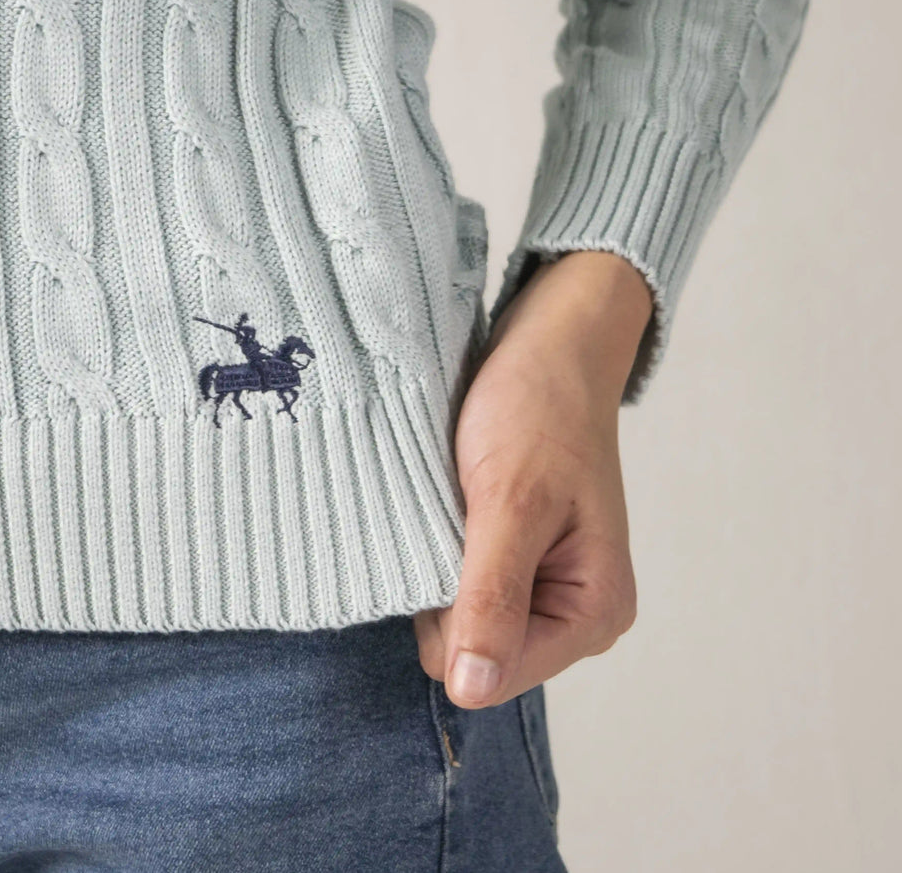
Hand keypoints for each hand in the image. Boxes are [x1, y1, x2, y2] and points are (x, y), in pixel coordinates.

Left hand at [413, 249, 653, 708]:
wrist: (552, 343)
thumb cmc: (540, 407)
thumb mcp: (511, 499)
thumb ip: (492, 596)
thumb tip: (472, 690)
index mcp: (592, 613)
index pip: (487, 673)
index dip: (454, 613)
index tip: (462, 536)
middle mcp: (574, 613)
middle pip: (470, 650)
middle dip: (447, 585)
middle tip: (463, 510)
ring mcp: (542, 588)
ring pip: (455, 616)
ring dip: (441, 559)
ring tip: (461, 498)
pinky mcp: (514, 560)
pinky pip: (457, 582)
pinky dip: (442, 544)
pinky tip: (457, 499)